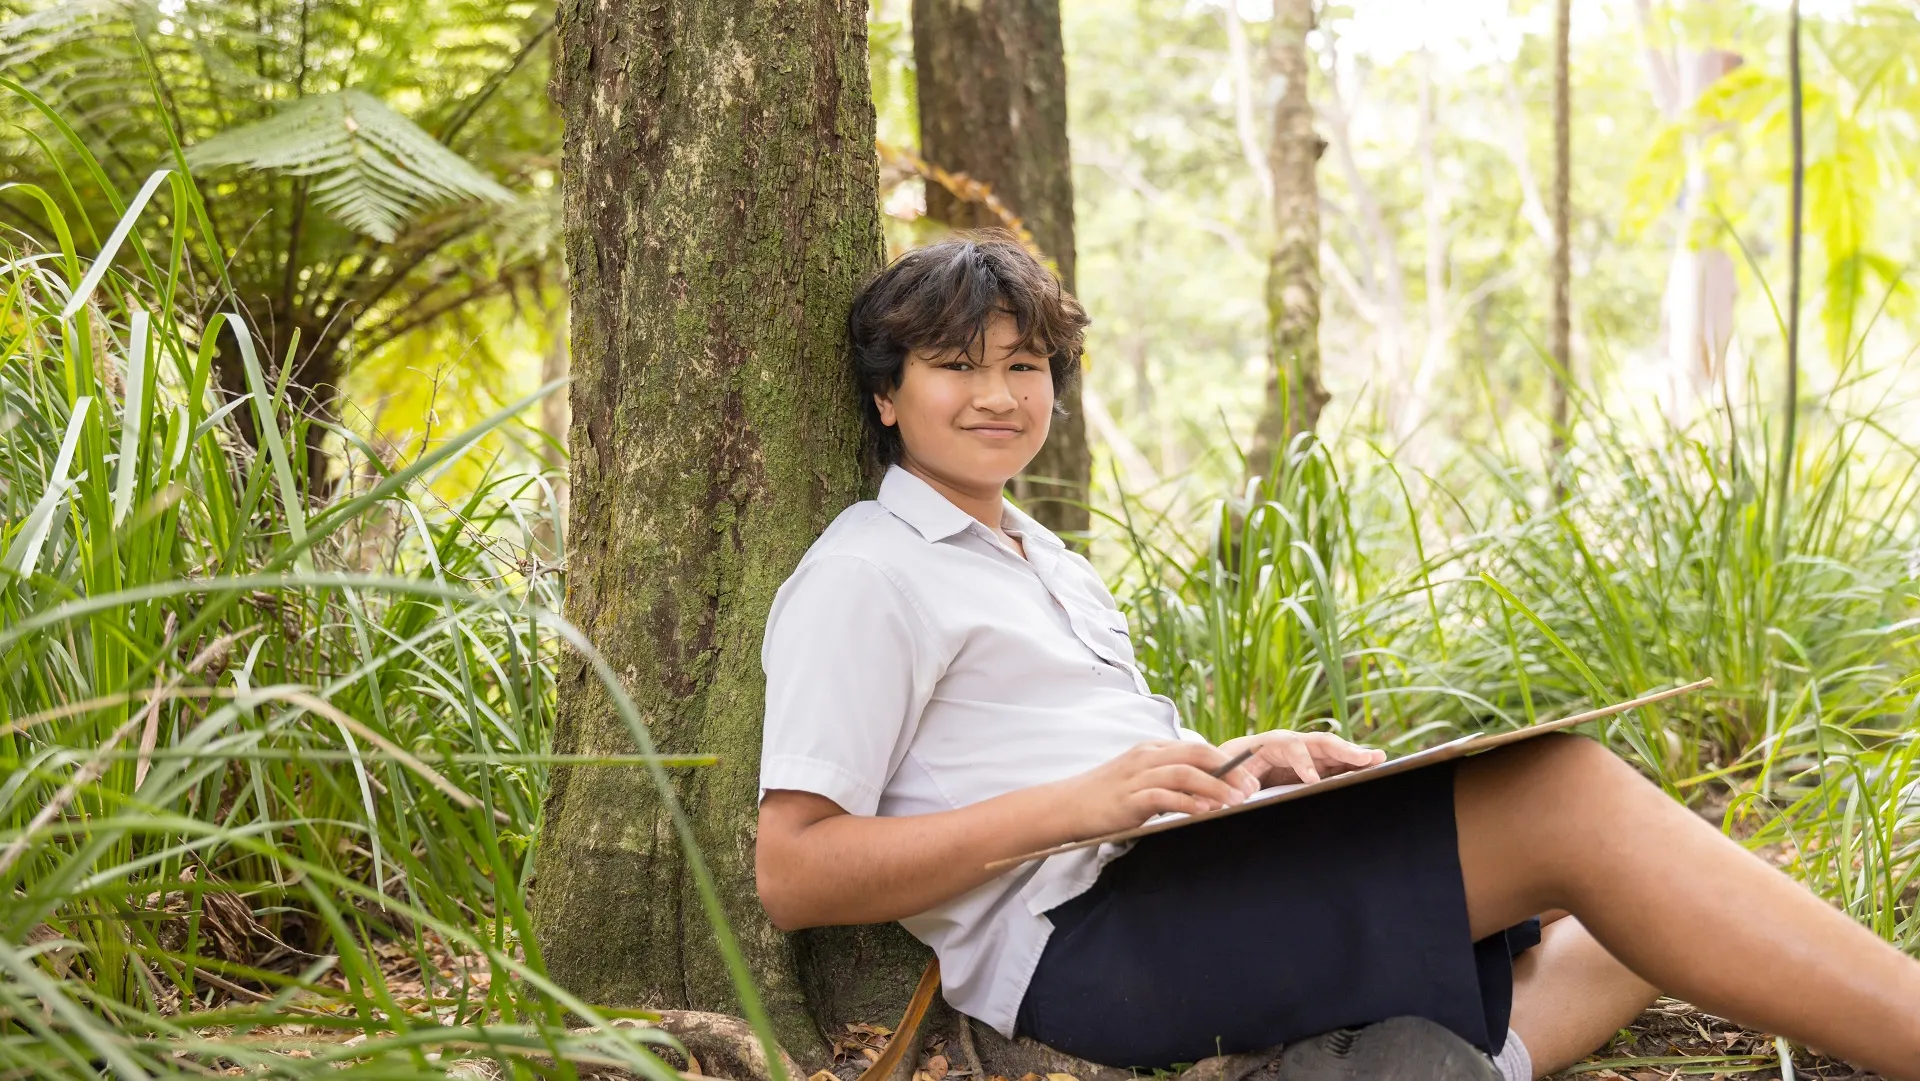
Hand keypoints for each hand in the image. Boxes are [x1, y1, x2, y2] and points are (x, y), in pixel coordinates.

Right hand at [1054, 740, 1262, 837]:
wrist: (1067, 805)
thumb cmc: (1106, 795)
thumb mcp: (1140, 778)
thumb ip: (1170, 779)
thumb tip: (1209, 790)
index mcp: (1153, 750)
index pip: (1198, 748)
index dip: (1228, 762)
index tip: (1250, 779)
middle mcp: (1147, 757)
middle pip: (1197, 754)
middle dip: (1229, 771)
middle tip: (1251, 789)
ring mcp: (1137, 776)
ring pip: (1185, 773)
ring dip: (1215, 787)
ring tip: (1235, 801)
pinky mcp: (1129, 799)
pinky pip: (1163, 796)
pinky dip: (1187, 802)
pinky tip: (1204, 811)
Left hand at [1218, 729, 1384, 786]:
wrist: (1235, 761)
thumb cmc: (1230, 767)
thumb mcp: (1228, 773)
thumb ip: (1233, 782)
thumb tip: (1240, 793)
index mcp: (1270, 743)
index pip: (1291, 748)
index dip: (1302, 763)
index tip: (1311, 780)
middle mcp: (1293, 742)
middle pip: (1321, 743)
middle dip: (1343, 750)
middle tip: (1365, 759)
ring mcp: (1307, 752)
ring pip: (1335, 751)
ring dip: (1357, 756)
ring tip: (1380, 759)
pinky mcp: (1316, 764)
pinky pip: (1337, 763)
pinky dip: (1354, 766)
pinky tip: (1373, 769)